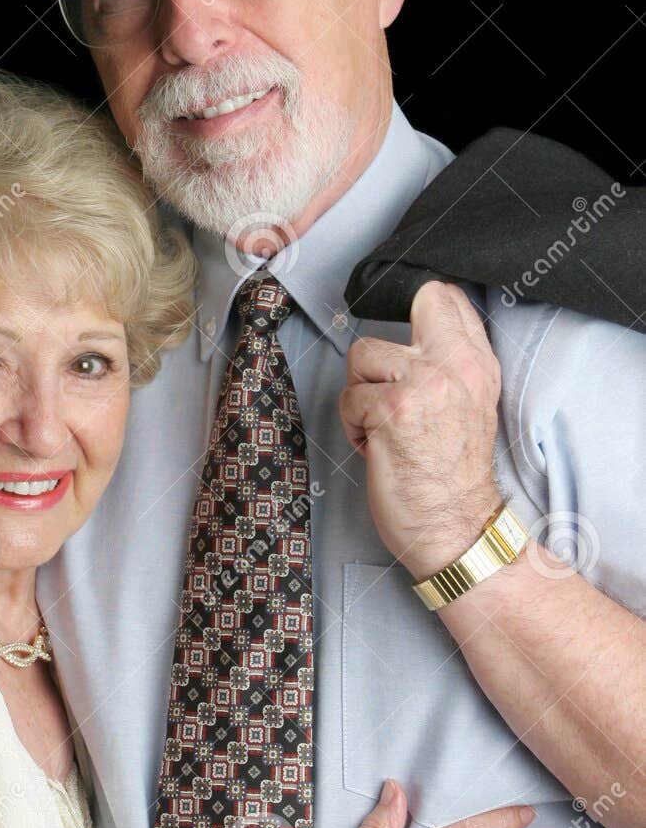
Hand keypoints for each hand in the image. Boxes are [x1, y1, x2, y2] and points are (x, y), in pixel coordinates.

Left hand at [338, 281, 503, 578]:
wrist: (457, 529)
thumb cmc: (454, 477)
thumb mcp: (472, 406)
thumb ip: (452, 364)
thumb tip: (417, 331)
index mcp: (478, 364)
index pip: (448, 298)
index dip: (418, 308)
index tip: (407, 341)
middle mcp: (456, 366)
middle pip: (417, 301)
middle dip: (393, 339)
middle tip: (387, 383)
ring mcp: (425, 384)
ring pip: (363, 354)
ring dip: (362, 393)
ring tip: (383, 427)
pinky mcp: (393, 410)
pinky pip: (349, 398)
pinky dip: (354, 427)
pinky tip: (377, 448)